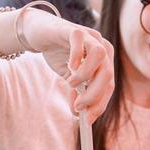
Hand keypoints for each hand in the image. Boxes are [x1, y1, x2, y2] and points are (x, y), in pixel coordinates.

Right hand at [21, 9, 114, 123]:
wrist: (40, 32)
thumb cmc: (59, 54)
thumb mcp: (69, 78)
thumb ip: (77, 92)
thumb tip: (79, 113)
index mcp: (105, 61)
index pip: (108, 86)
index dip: (100, 104)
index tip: (87, 120)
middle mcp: (102, 47)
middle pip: (107, 73)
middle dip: (94, 95)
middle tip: (78, 106)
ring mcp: (89, 36)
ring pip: (100, 56)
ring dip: (86, 75)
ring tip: (70, 83)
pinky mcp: (74, 29)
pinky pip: (81, 42)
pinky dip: (76, 57)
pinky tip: (68, 67)